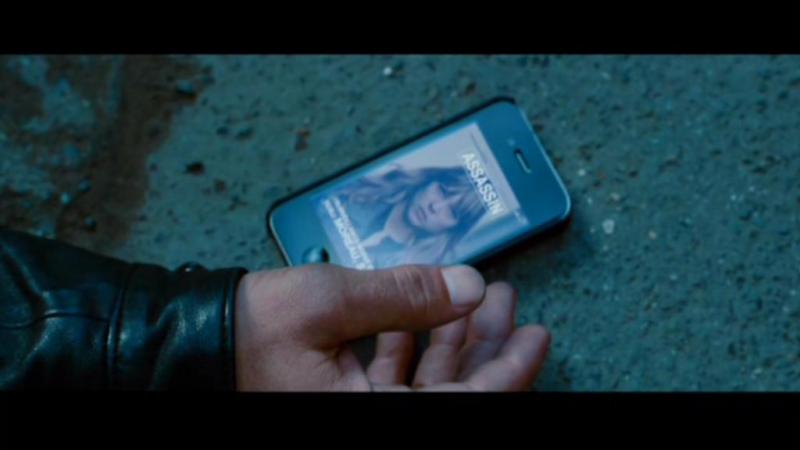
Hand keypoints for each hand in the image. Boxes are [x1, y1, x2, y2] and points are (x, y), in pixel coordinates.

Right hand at [234, 263, 549, 390]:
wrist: (197, 344)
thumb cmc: (251, 331)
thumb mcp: (328, 303)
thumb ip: (404, 294)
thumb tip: (468, 286)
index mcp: (369, 414)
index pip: (464, 404)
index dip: (508, 370)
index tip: (536, 335)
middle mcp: (370, 416)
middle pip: (453, 392)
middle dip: (485, 345)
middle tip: (508, 304)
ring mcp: (359, 407)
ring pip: (428, 380)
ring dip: (454, 338)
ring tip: (476, 296)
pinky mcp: (346, 393)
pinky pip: (399, 375)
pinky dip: (418, 343)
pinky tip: (429, 311)